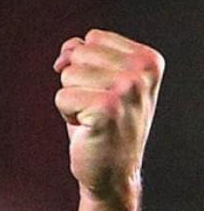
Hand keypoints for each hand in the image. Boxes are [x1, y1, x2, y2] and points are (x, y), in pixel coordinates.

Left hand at [53, 29, 163, 207]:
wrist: (114, 171)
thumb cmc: (104, 123)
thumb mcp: (100, 80)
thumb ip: (85, 53)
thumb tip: (68, 50)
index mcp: (148, 59)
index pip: (92, 38)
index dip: (87, 65)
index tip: (105, 90)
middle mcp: (143, 71)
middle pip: (78, 53)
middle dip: (77, 81)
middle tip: (97, 107)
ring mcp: (127, 89)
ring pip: (67, 74)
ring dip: (72, 99)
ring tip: (93, 117)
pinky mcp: (107, 109)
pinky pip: (61, 97)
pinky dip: (67, 114)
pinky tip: (88, 128)